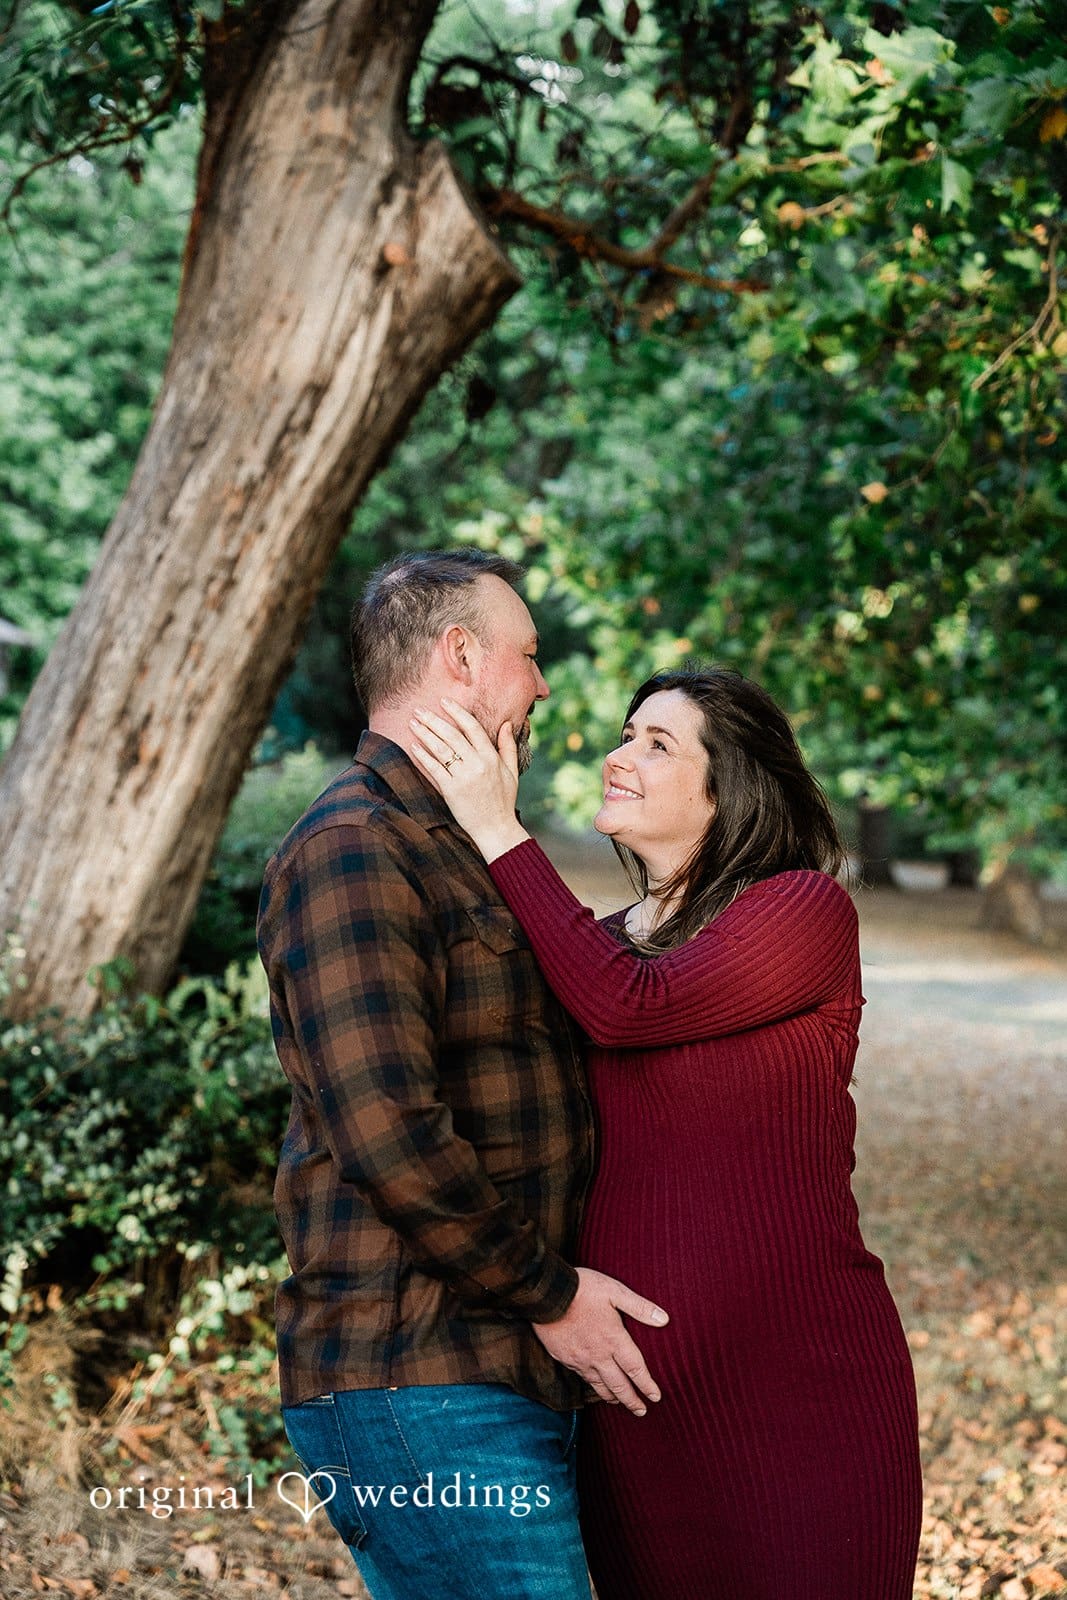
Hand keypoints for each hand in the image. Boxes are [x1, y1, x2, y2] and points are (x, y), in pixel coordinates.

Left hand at [409, 699, 528, 861]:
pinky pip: (434, 769)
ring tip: (413, 723)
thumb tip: (506, 723)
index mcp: (491, 758)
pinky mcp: (451, 791)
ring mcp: (463, 777)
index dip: (457, 712)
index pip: (472, 728)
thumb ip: (508, 746)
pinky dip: (423, 756)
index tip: (444, 701)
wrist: (495, 828)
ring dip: (425, 734)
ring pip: (441, 749)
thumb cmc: (504, 800)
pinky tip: (413, 746)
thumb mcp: (512, 771)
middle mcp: (477, 765)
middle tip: (419, 709)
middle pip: (452, 735)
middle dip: (434, 720)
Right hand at [532, 1267, 668, 1415]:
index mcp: (614, 1339)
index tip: (656, 1397)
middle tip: (641, 1411)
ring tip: (620, 1404)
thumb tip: (664, 1319)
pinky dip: (593, 1387)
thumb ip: (640, 1307)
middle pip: (619, 1385)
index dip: (647, 1385)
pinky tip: (595, 1386)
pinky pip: (582, 1378)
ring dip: (613, 1398)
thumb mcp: (615, 1291)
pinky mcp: (565, 1358)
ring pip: (600, 1386)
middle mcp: (598, 1355)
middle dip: (632, 1400)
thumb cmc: (583, 1289)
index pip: (635, 1369)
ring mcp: (580, 1359)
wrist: (546, 1294)